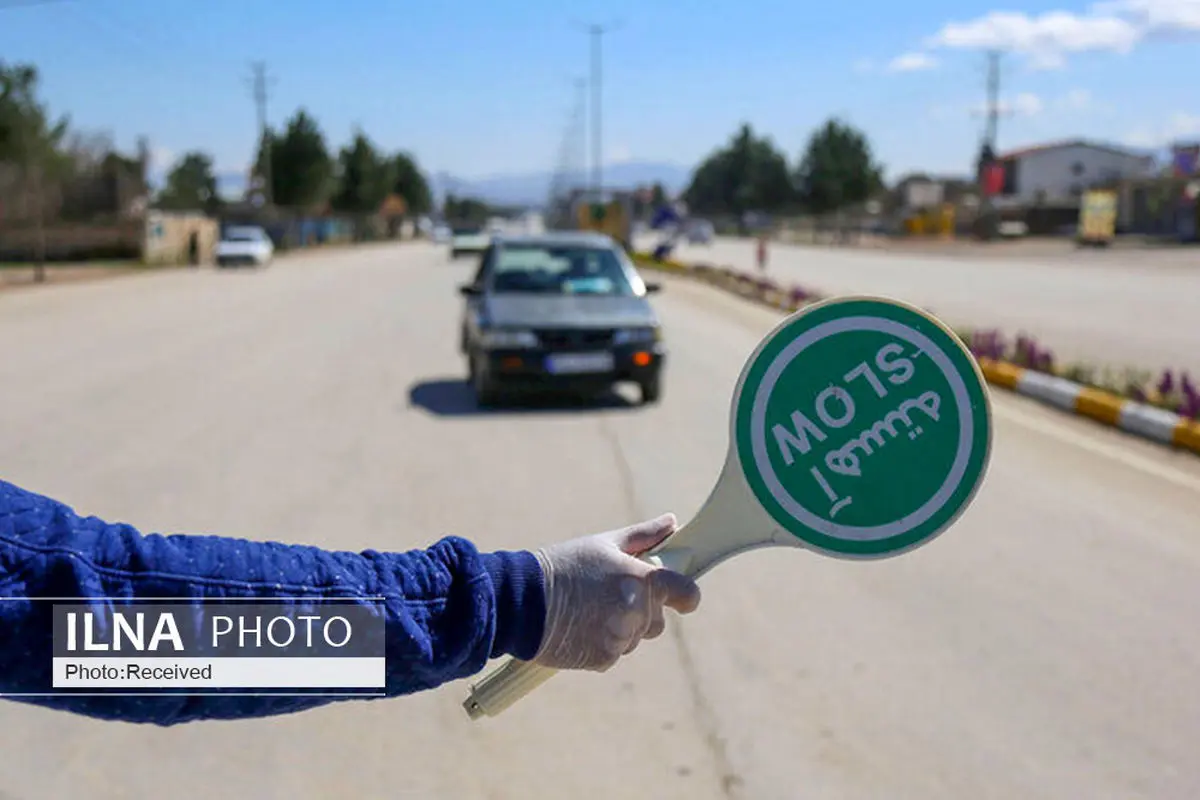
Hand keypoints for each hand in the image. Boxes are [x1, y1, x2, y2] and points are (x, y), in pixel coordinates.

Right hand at [531, 513, 700, 671]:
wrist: (523, 602)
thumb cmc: (564, 565)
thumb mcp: (603, 544)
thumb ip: (643, 536)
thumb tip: (672, 523)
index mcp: (642, 580)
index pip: (686, 593)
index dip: (686, 596)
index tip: (682, 599)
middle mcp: (636, 612)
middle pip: (658, 620)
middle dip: (642, 610)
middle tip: (611, 594)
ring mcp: (620, 638)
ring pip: (635, 637)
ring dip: (621, 627)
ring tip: (590, 609)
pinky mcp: (603, 659)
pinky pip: (615, 652)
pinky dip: (602, 642)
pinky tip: (581, 626)